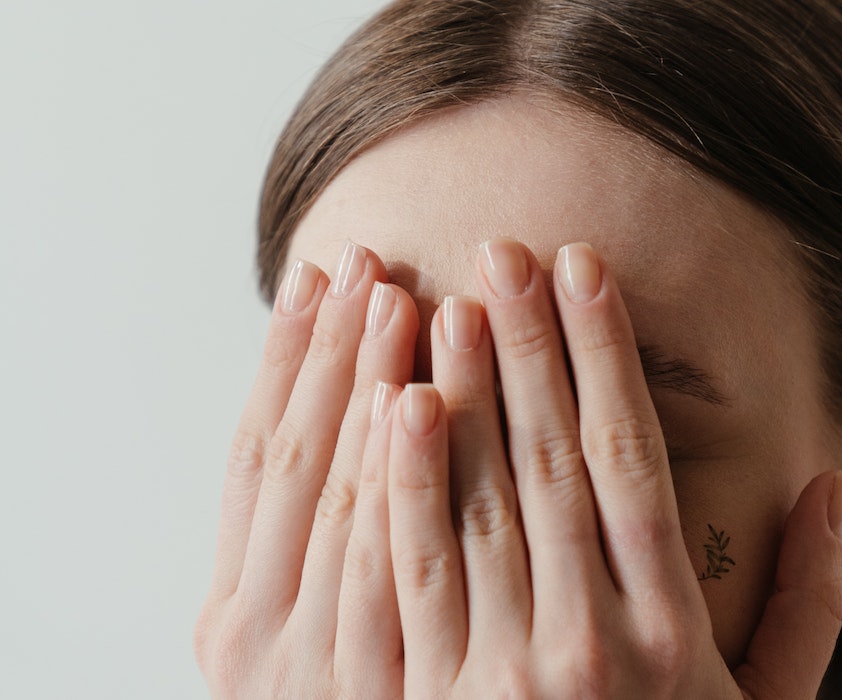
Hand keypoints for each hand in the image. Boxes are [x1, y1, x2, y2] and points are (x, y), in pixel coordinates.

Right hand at [194, 241, 420, 696]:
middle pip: (305, 465)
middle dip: (338, 356)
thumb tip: (360, 413)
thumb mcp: (308, 639)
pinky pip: (408, 570)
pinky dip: (402, 483)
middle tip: (370, 260)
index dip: (288, 362)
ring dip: (372, 390)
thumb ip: (323, 549)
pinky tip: (413, 401)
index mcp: (236, 622)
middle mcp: (269, 645)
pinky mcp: (433, 693)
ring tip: (404, 295)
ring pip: (352, 501)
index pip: (258, 461)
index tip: (318, 276)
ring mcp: (344, 672)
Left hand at [195, 238, 841, 698]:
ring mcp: (505, 679)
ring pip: (476, 506)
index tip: (589, 270)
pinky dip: (398, 486)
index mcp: (676, 636)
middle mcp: (592, 647)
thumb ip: (810, 605)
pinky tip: (393, 408)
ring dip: (461, 394)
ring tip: (447, 302)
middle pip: (552, 465)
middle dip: (528, 348)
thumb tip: (832, 487)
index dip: (607, 358)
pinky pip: (408, 578)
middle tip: (505, 252)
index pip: (634, 463)